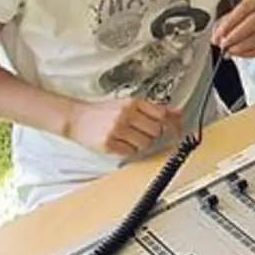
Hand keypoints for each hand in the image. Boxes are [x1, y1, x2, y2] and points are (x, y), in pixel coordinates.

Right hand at [64, 98, 182, 157]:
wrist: (76, 117)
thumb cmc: (104, 111)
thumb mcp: (129, 104)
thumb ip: (154, 108)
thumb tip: (179, 112)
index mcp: (132, 102)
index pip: (162, 114)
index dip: (173, 124)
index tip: (178, 131)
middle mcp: (126, 114)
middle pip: (156, 130)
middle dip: (152, 134)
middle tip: (142, 132)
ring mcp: (116, 129)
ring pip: (145, 143)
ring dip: (141, 143)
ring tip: (129, 137)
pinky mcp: (108, 143)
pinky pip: (131, 152)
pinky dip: (130, 150)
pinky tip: (121, 143)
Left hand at [211, 0, 254, 57]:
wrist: (250, 28)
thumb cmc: (238, 22)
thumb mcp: (226, 20)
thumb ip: (220, 28)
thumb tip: (217, 39)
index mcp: (253, 2)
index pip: (244, 8)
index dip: (231, 22)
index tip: (220, 33)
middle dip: (237, 35)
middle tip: (225, 44)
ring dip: (242, 45)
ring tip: (230, 50)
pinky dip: (250, 53)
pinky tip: (240, 54)